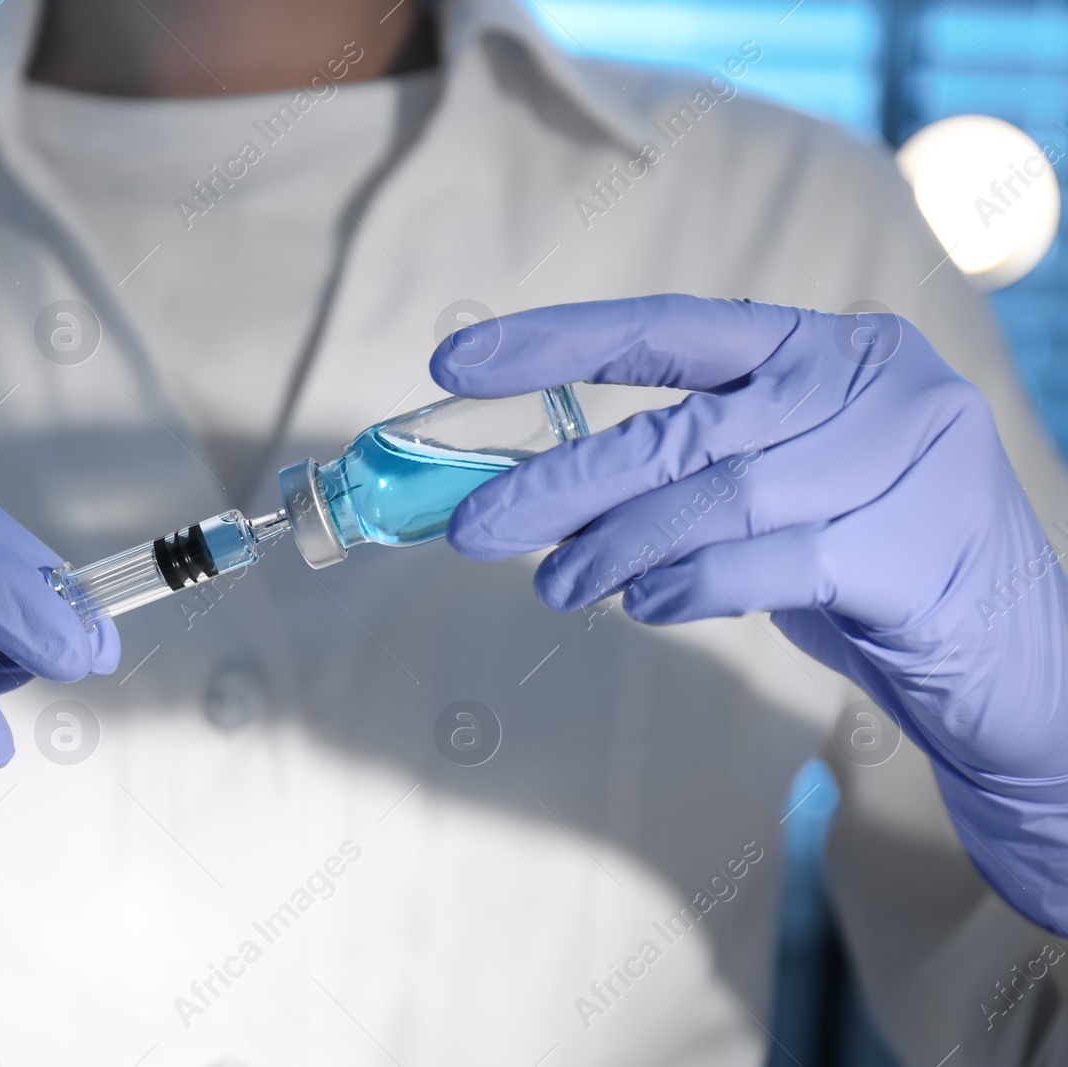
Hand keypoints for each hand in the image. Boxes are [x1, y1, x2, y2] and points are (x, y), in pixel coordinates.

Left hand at [431, 295, 1067, 929]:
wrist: (1014, 664)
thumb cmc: (872, 567)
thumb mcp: (779, 494)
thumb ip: (687, 472)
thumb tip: (542, 490)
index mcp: (827, 345)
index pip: (670, 329)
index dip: (557, 343)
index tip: (458, 364)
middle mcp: (869, 380)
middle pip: (677, 425)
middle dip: (559, 479)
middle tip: (474, 527)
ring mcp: (902, 455)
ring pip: (712, 494)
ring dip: (612, 548)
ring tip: (556, 586)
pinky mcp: (913, 544)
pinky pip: (763, 562)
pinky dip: (687, 586)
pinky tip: (642, 607)